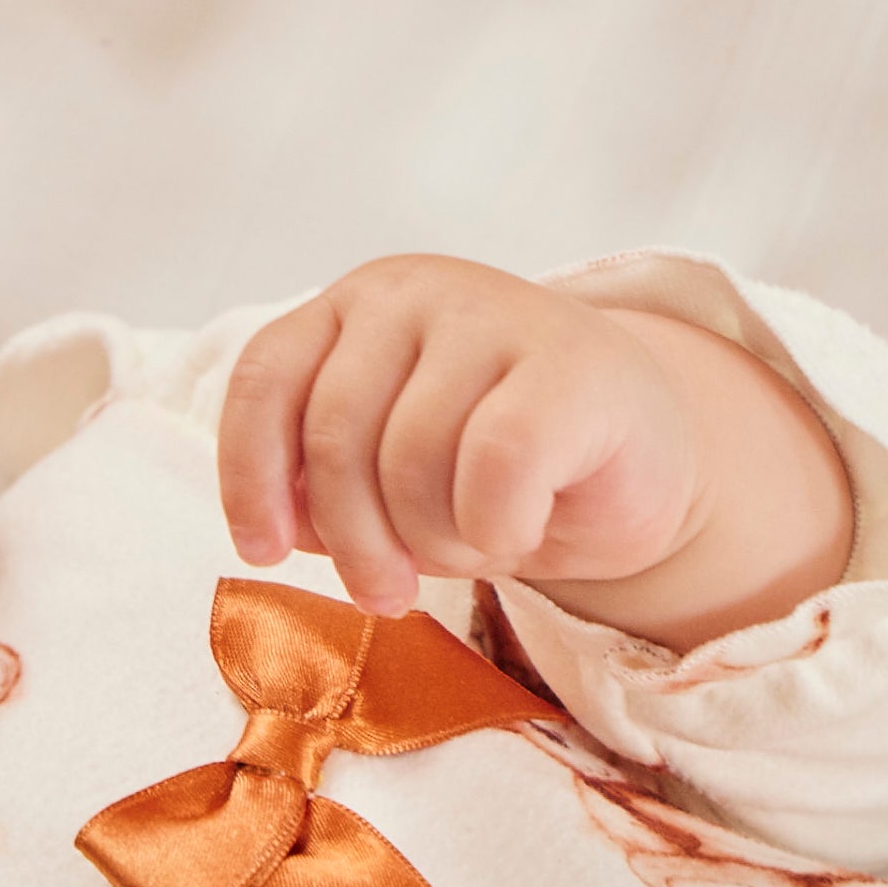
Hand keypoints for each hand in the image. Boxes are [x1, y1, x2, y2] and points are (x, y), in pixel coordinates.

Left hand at [217, 255, 853, 650]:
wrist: (637, 453)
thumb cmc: (498, 466)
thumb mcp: (388, 471)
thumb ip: (325, 481)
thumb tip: (280, 527)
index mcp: (355, 308)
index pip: (266, 378)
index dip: (249, 474)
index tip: (264, 552)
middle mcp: (415, 291)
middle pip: (335, 432)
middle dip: (353, 538)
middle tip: (385, 595)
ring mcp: (494, 314)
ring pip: (410, 456)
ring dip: (432, 541)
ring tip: (470, 550)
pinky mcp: (572, 362)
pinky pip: (494, 465)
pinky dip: (494, 527)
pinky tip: (516, 534)